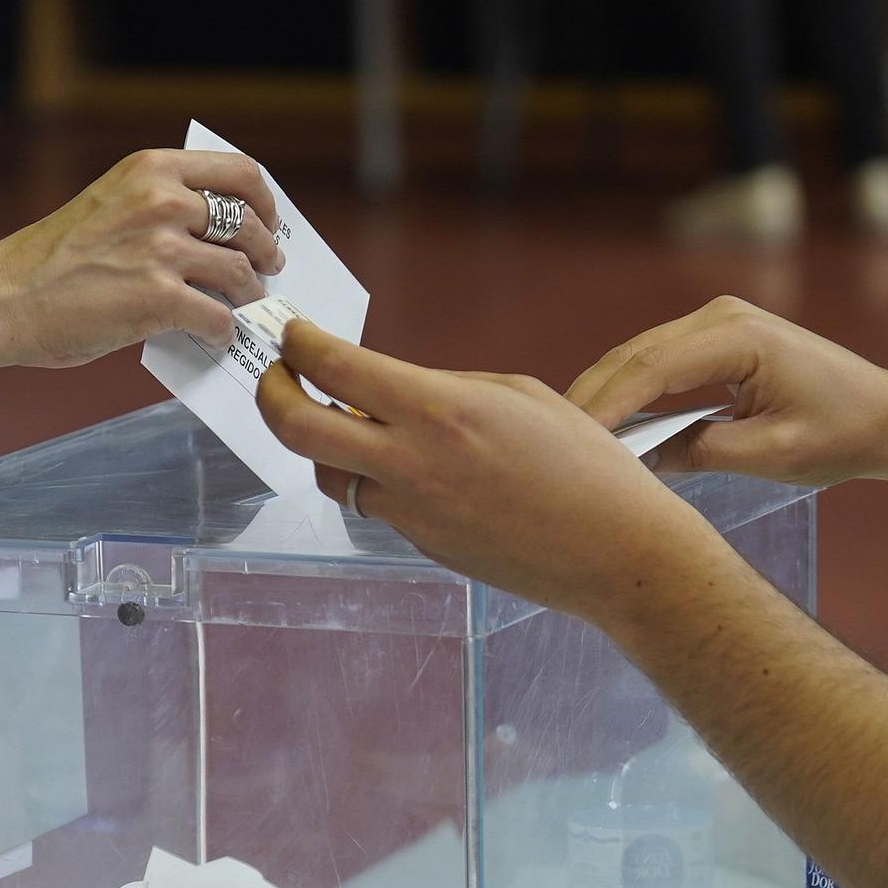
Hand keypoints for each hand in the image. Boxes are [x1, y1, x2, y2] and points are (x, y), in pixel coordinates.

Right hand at [0, 149, 283, 368]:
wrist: (3, 299)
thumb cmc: (52, 261)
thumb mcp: (109, 204)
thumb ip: (159, 206)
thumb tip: (219, 235)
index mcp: (151, 170)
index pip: (240, 173)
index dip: (266, 203)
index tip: (269, 224)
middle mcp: (161, 200)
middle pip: (250, 225)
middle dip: (266, 252)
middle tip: (267, 271)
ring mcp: (161, 249)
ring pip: (241, 273)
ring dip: (249, 296)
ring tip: (242, 308)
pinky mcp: (159, 298)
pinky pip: (219, 317)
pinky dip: (223, 332)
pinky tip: (214, 336)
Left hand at [255, 321, 718, 627]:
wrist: (616, 554)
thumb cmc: (586, 467)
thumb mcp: (519, 396)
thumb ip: (447, 387)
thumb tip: (397, 390)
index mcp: (440, 410)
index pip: (335, 369)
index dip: (300, 344)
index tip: (294, 332)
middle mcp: (413, 463)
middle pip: (298, 428)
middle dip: (272, 394)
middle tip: (277, 375)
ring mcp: (412, 512)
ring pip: (329, 475)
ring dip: (320, 443)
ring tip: (336, 419)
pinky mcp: (423, 544)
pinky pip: (374, 505)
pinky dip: (370, 477)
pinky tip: (396, 462)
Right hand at [566, 296, 887, 484]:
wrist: (887, 415)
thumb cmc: (841, 433)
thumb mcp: (771, 454)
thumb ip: (701, 451)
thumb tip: (639, 459)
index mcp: (740, 337)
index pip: (653, 368)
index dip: (608, 404)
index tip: (573, 439)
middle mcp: (724, 316)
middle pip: (636, 354)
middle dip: (593, 396)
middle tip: (551, 441)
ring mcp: (719, 321)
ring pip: (641, 355)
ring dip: (606, 392)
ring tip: (568, 435)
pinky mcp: (718, 337)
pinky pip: (658, 360)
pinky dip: (630, 388)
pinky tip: (606, 422)